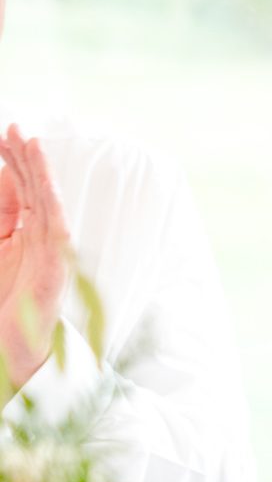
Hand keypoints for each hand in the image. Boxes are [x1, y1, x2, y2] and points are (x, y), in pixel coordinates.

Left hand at [0, 123, 71, 388]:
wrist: (6, 353)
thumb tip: (3, 185)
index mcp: (19, 241)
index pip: (16, 196)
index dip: (9, 168)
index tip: (1, 141)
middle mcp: (36, 242)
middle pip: (31, 191)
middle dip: (20, 159)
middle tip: (11, 128)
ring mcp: (49, 250)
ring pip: (44, 199)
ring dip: (35, 168)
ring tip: (25, 138)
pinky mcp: (55, 260)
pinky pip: (53, 218)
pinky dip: (49, 193)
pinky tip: (42, 174)